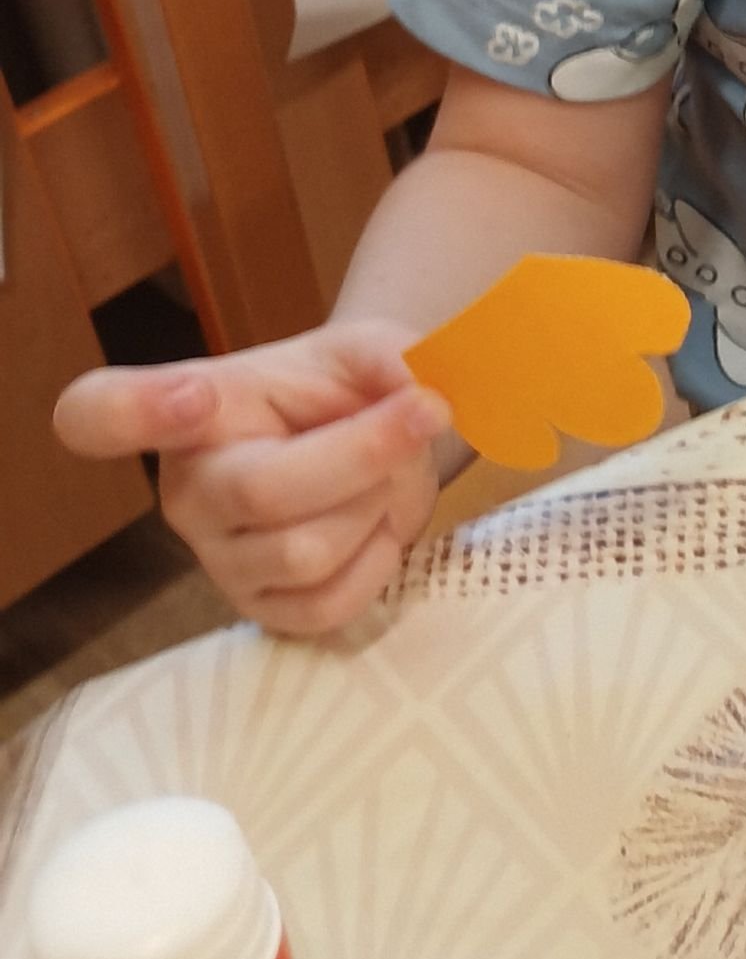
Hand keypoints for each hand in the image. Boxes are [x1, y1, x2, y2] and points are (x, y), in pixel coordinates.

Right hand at [53, 326, 455, 636]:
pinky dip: (380, 562)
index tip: (193, 396)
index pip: (104, 413)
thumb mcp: (367, 348)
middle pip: (269, 490)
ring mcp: (216, 558)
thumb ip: (391, 353)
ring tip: (383, 478)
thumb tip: (418, 393)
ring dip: (379, 506)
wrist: (370, 443)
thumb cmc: (342, 391)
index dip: (135, 411)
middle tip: (427, 412)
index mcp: (188, 405)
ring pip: (310, 553)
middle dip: (369, 452)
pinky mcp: (259, 610)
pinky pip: (329, 605)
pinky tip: (375, 527)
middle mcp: (186, 489)